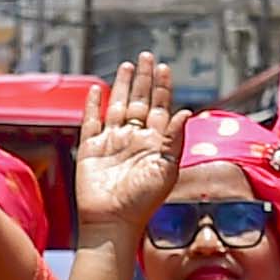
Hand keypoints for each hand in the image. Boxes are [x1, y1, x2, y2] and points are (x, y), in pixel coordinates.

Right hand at [76, 50, 179, 220]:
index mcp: (154, 143)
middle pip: (140, 100)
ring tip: (127, 65)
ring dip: (122, 85)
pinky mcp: (91, 149)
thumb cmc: (142, 202)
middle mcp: (134, 139)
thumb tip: (187, 111)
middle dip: (144, 79)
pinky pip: (92, 122)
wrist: (112, 222)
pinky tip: (98, 90)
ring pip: (117, 106)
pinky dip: (94, 105)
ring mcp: (112, 143)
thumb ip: (174, 139)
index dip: (162, 87)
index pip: (160, 107)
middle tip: (147, 56)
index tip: (164, 68)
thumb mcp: (165, 169)